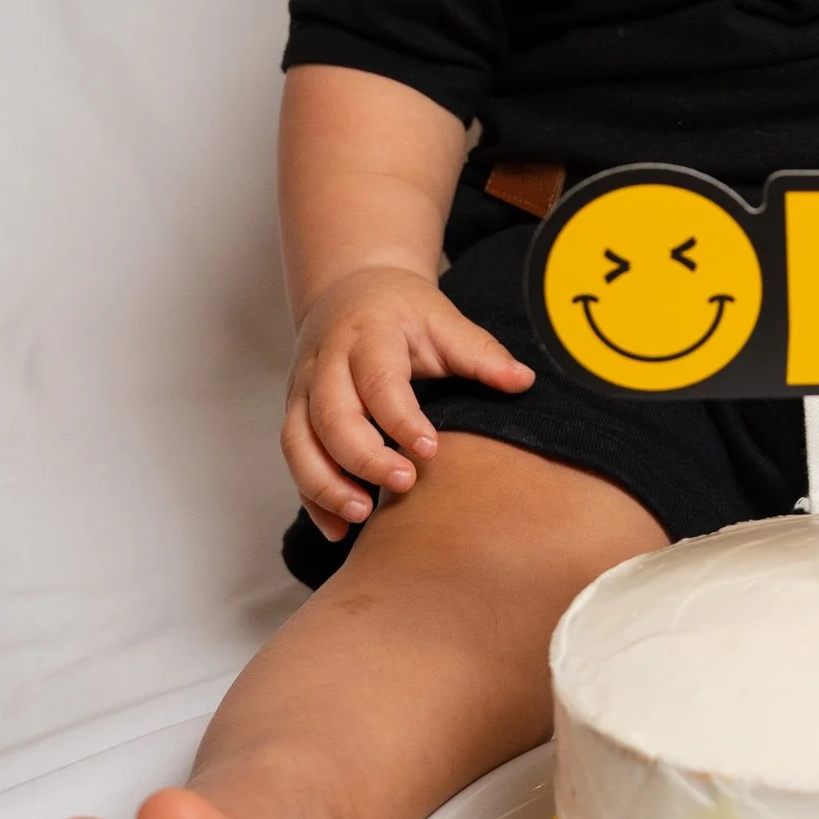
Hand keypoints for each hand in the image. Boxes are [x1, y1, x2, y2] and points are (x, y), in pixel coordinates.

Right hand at [281, 265, 534, 540]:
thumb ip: (479, 353)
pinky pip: (293, 459)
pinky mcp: (295, 412)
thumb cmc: (402, 311)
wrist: (348, 291)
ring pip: (299, 441)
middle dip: (363, 457)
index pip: (378, 381)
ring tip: (362, 514)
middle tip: (404, 484)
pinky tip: (338, 528)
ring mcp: (302, 389)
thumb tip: (524, 381)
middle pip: (331, 415)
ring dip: (325, 483)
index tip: (431, 450)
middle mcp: (326, 362)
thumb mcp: (442, 320)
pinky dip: (311, 496)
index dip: (401, 419)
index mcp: (368, 334)